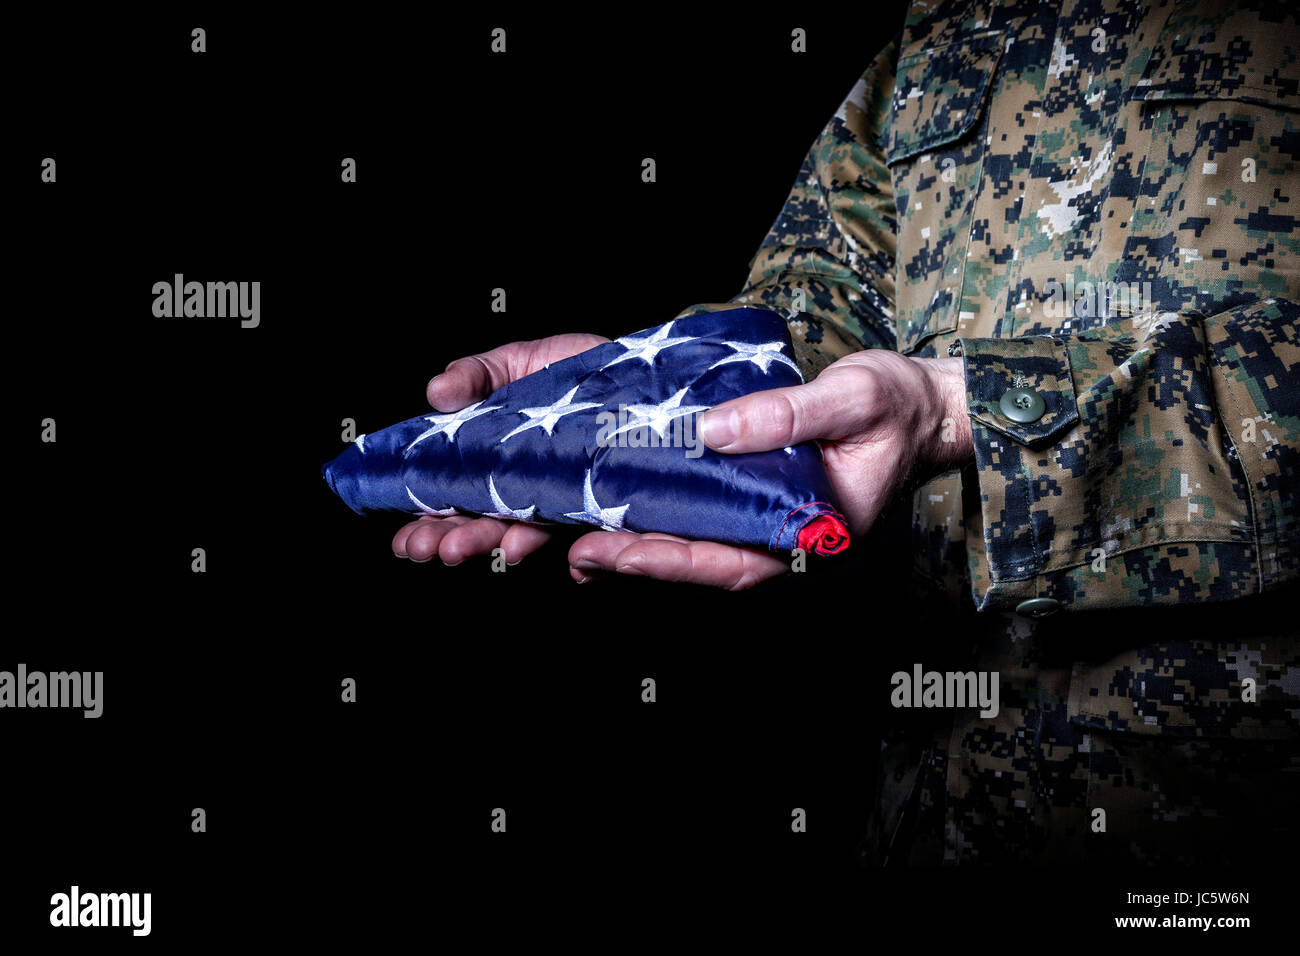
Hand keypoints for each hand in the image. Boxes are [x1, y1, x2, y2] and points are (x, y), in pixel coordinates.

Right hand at [391, 332, 608, 564]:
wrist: (642, 371)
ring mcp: (563, 499)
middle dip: (452, 539)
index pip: (451, 495)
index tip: (406, 538)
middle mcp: (523, 486)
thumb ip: (475, 374)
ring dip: (496, 544)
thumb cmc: (575, 369)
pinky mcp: (606, 507)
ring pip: (526, 532)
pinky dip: (582, 559)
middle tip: (428, 549)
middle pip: (480, 522)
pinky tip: (572, 563)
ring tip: (478, 549)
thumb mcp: (518, 360)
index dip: (427, 519)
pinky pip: (593, 540)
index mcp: (492, 459)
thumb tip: (436, 391)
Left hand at [568, 350, 972, 588]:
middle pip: (704, 565)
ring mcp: (775, 529)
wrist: (923, 408)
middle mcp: (791, 543)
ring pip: (700, 551)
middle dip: (638, 560)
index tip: (620, 551)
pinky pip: (708, 524)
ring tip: (579, 539)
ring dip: (642, 547)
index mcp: (817, 534)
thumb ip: (789, 414)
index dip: (673, 561)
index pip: (735, 562)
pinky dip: (663, 523)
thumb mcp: (854, 396)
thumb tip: (716, 428)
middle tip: (579, 551)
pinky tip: (619, 512)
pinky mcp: (761, 507)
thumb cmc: (898, 406)